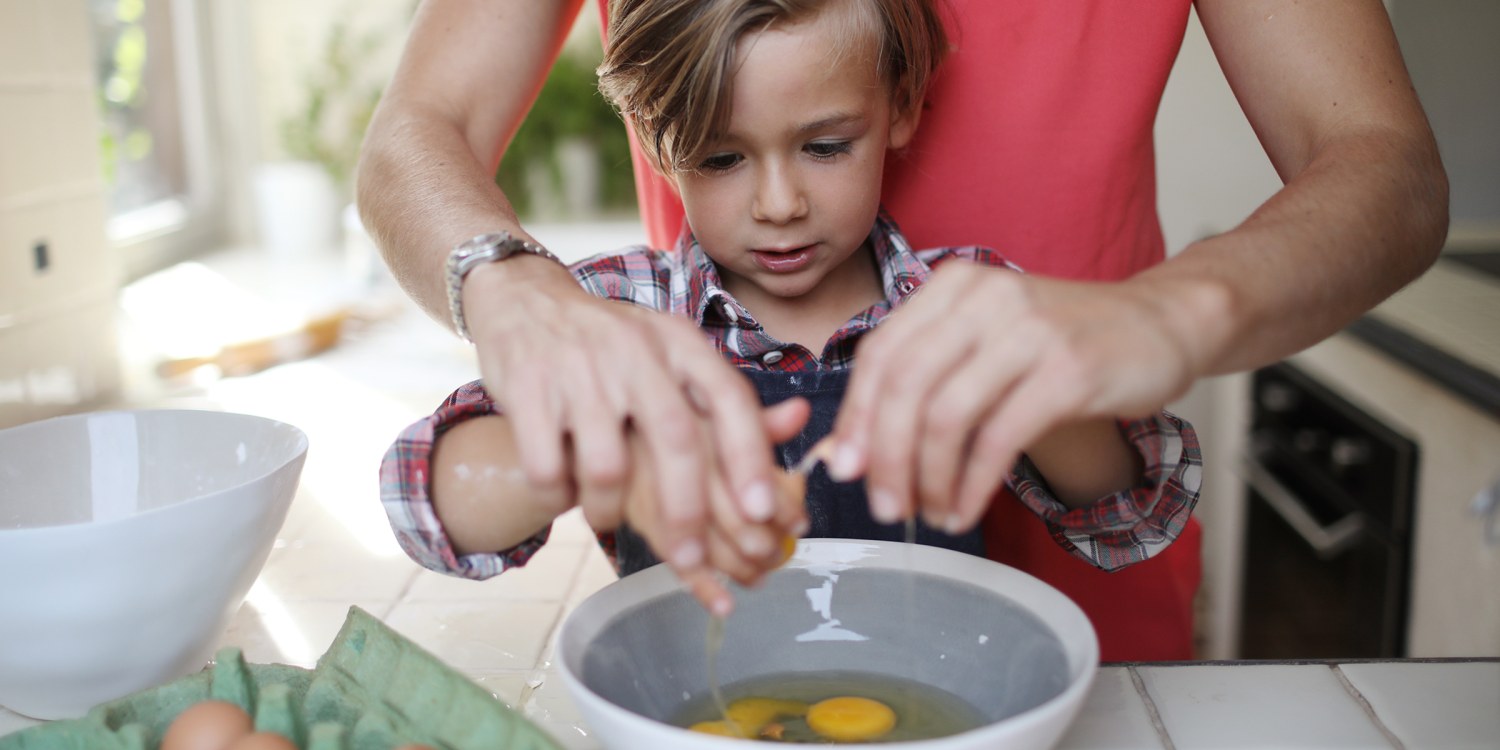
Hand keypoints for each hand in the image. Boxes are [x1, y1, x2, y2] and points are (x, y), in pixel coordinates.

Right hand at [465, 260, 801, 591]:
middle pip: (675, 440)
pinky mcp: (528, 388)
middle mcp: (635, 350)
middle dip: (688, 512)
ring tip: (608, 518)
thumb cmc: (612, 342)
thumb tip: (800, 424)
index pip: (730, 398)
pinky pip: (548, 468)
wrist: (525, 299)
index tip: (762, 512)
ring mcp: (579, 369)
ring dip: (609, 510)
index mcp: (679, 343)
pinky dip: (558, 497)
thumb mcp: (673, 355)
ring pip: (607, 466)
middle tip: (691, 559)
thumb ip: (726, 397)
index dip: (749, 457)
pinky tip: (563, 496)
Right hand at [624, 398, 810, 615]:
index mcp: (704, 422)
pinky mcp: (634, 513)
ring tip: (759, 573)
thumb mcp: (706, 406)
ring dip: (739, 566)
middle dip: (763, 543)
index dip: (782, 506)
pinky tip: (723, 603)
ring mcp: (652, 486)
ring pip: (704, 541)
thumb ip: (755, 419)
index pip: (754, 472)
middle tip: (779, 552)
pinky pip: (669, 557)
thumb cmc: (664, 418)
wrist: (599, 427)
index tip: (799, 524)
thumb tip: (802, 411)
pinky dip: (701, 586)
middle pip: (732, 512)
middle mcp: (678, 453)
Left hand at [828, 262, 1196, 530]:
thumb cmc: (1061, 342)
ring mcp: (1028, 332)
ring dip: (928, 478)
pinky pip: (998, 440)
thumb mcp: (983, 347)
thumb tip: (844, 451)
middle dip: (885, 458)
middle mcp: (985, 299)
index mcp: (953, 286)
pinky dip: (972, 485)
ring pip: (947, 417)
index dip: (856, 417)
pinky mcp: (1068, 371)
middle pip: (906, 386)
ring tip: (929, 513)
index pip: (881, 353)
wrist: (1160, 323)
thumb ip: (920, 388)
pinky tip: (965, 508)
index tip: (846, 468)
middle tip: (883, 505)